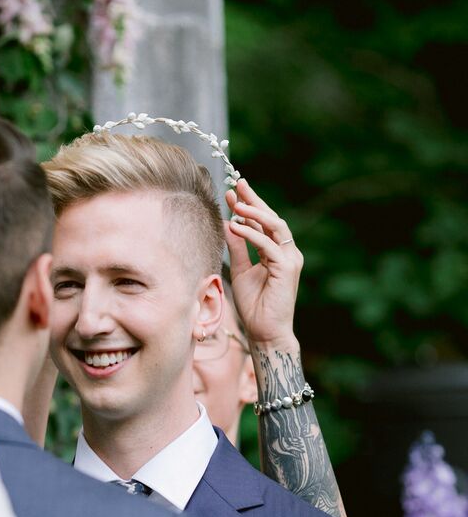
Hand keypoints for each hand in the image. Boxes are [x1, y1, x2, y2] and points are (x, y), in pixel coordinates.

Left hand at [225, 180, 303, 348]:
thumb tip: (227, 224)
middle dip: (254, 200)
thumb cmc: (254, 306)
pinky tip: (235, 226)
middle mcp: (286, 252)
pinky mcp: (286, 268)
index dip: (249, 206)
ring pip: (274, 226)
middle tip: (236, 185)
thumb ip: (237, 248)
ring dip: (254, 213)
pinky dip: (251, 234)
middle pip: (271, 218)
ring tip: (235, 203)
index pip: (263, 223)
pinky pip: (268, 245)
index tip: (232, 192)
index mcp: (276, 252)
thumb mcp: (240, 271)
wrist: (264, 331)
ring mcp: (289, 259)